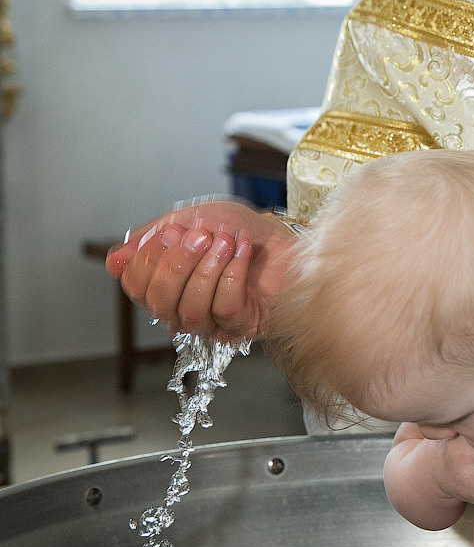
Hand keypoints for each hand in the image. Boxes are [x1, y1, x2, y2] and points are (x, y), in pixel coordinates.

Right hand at [105, 201, 292, 339]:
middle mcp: (182, 308)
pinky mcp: (242, 327)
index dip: (148, 260)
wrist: (288, 236)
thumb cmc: (242, 229)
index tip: (172, 232)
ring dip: (209, 269)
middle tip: (203, 235)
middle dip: (179, 264)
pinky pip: (225, 308)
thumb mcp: (192, 219)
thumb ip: (152, 237)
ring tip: (228, 242)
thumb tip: (113, 263)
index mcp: (164, 284)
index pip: (134, 285)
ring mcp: (212, 322)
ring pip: (190, 310)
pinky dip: (234, 275)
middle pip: (158, 303)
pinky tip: (245, 255)